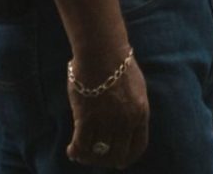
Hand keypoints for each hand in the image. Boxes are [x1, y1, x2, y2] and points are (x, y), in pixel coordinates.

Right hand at [67, 50, 148, 166]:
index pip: (138, 147)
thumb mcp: (135, 89)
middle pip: (118, 155)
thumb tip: (125, 126)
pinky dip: (75, 151)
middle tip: (95, 157)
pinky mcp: (87, 118)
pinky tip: (71, 150)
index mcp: (141, 113)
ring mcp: (107, 121)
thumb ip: (132, 109)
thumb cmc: (116, 65)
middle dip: (106, 160)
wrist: (102, 51)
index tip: (118, 161)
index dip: (126, 157)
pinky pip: (81, 145)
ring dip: (87, 156)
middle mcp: (126, 121)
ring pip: (97, 153)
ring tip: (80, 153)